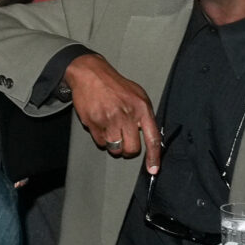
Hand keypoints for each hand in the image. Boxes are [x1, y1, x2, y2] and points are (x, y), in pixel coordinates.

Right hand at [65, 53, 161, 173]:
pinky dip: (101, 138)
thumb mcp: (138, 95)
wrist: (90, 74)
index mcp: (141, 108)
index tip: (153, 170)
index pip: (152, 138)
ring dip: (114, 145)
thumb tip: (150, 138)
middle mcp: (126, 115)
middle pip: (132, 149)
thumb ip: (144, 116)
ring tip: (112, 131)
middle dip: (128, 150)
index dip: (153, 157)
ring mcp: (108, 120)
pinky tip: (101, 124)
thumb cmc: (115, 86)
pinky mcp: (92, 122)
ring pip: (114, 148)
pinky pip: (100, 142)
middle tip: (126, 143)